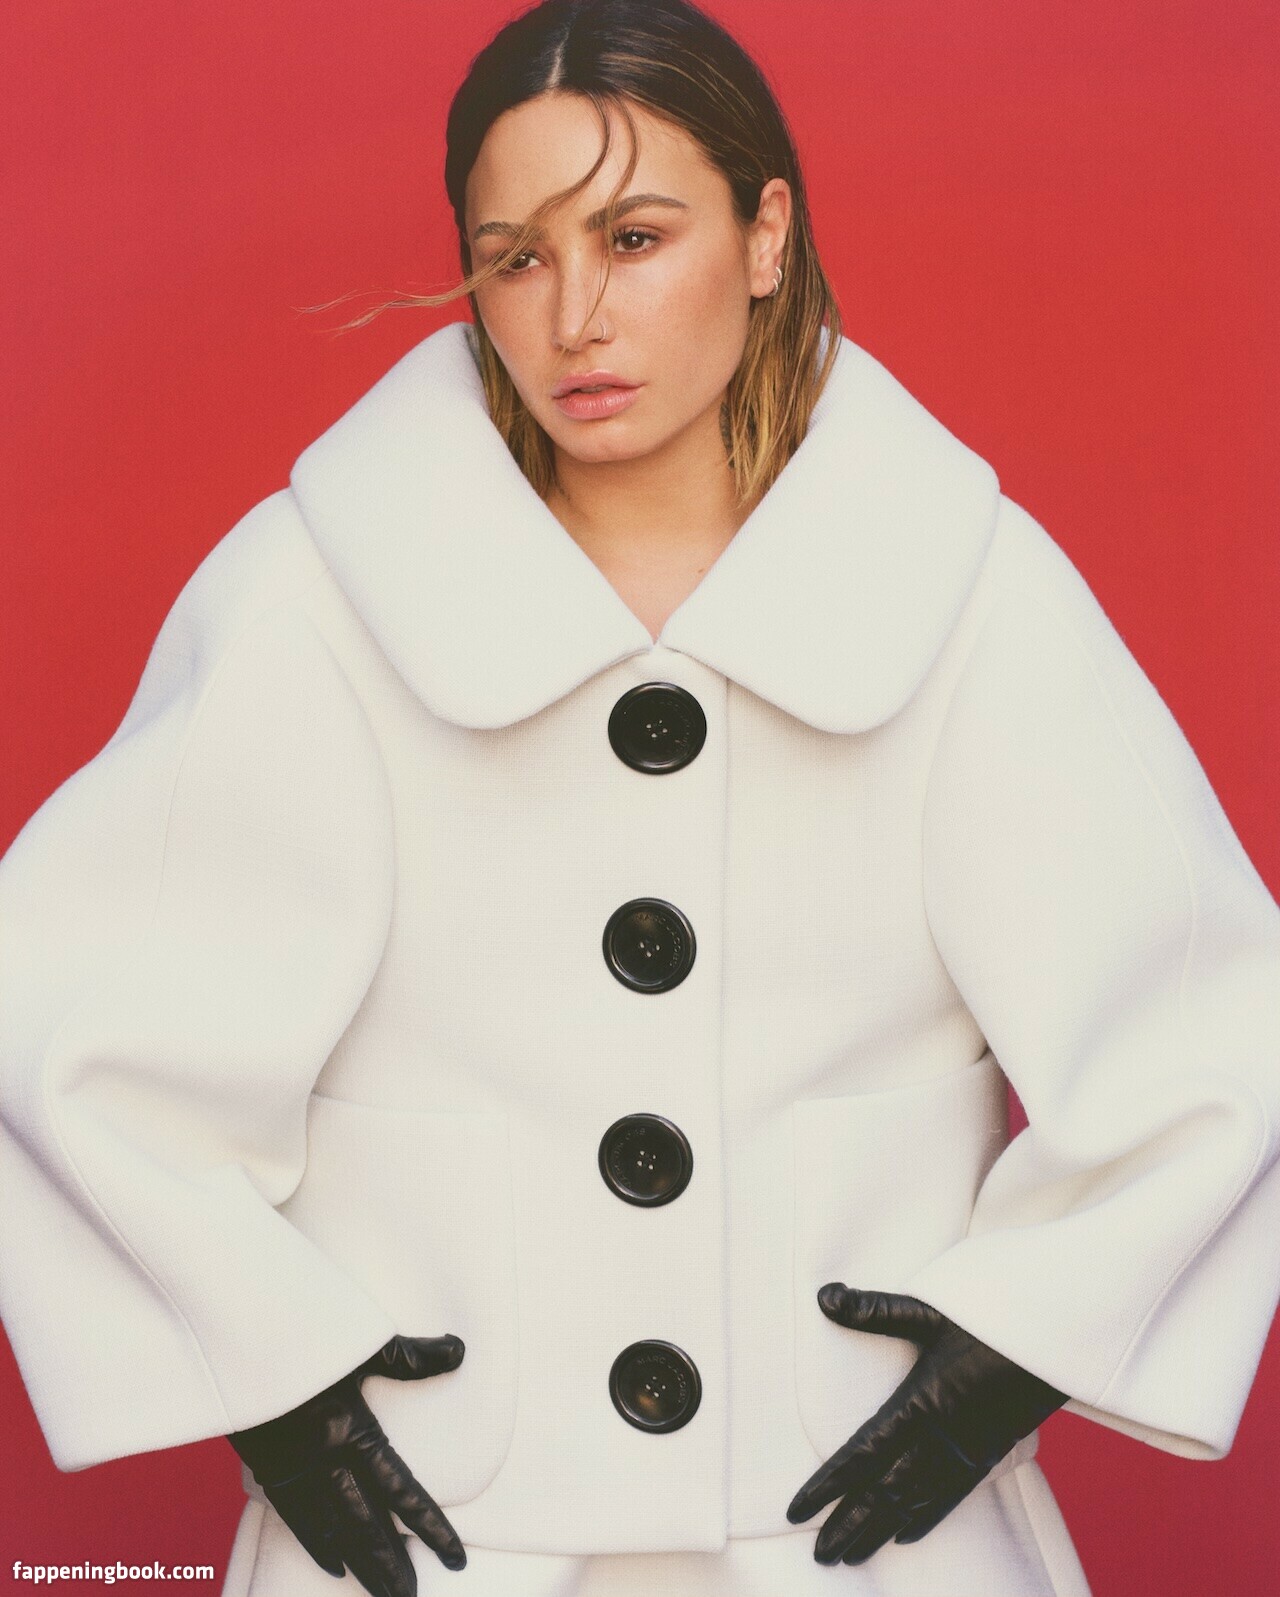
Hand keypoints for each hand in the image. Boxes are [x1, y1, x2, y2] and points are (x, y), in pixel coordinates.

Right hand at [228, 1334, 466, 1596]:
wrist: (234, 1340)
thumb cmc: (304, 1335)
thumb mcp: (361, 1341)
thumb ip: (410, 1357)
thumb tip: (459, 1350)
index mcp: (351, 1429)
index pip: (400, 1489)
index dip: (430, 1526)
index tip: (454, 1558)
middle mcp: (323, 1460)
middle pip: (366, 1525)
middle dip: (392, 1566)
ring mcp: (294, 1470)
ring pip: (333, 1530)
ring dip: (361, 1565)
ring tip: (385, 1594)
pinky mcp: (269, 1470)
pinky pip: (295, 1516)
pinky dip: (317, 1543)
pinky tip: (335, 1566)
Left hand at [786, 1286, 1066, 1565]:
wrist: (1057, 1338)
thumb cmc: (990, 1319)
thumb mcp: (931, 1310)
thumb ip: (876, 1310)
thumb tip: (824, 1296)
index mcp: (921, 1403)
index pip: (863, 1453)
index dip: (829, 1485)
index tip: (799, 1510)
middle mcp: (941, 1436)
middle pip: (885, 1491)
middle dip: (850, 1525)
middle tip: (820, 1554)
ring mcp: (967, 1449)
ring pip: (915, 1501)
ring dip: (881, 1530)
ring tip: (851, 1556)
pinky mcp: (988, 1452)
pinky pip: (951, 1495)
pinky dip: (925, 1518)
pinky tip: (904, 1534)